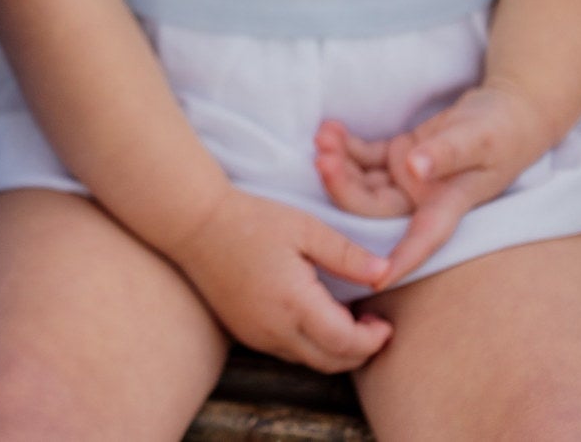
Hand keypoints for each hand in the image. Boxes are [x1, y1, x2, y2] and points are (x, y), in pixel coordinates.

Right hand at [173, 188, 391, 372]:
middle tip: (373, 323)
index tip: (385, 321)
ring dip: (335, 350)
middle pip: (331, 362)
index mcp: (294, 302)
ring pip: (310, 361)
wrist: (194, 223)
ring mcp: (257, 334)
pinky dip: (310, 344)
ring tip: (346, 317)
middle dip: (360, 350)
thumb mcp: (304, 227)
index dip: (373, 340)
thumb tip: (385, 274)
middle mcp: (275, 329)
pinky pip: (287, 351)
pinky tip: (314, 315)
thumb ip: (346, 254)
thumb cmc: (250, 219)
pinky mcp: (243, 332)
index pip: (346, 343)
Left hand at [315, 81, 552, 285]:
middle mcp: (424, 198)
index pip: (422, 240)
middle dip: (343, 186)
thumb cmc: (501, 130)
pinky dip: (346, 146)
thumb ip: (446, 153)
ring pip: (364, 183)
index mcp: (448, 204)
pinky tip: (331, 129)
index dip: (400, 261)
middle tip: (322, 157)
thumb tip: (414, 168)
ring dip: (340, 163)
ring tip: (324, 137)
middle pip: (374, 207)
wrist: (508, 110)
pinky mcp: (398, 157)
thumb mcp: (478, 139)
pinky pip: (364, 158)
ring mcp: (408, 179)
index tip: (373, 280)